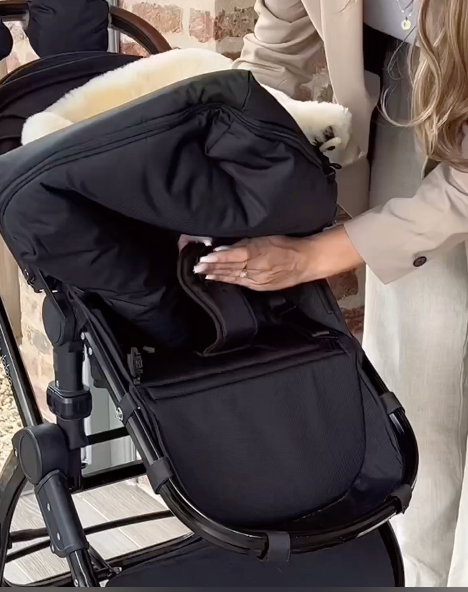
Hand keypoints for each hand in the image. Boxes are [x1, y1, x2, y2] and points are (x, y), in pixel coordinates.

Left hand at [193, 226, 363, 290]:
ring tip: (201, 272)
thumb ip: (247, 242)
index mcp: (258, 253)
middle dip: (212, 267)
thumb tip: (227, 246)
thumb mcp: (267, 237)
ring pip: (233, 276)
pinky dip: (227, 280)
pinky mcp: (261, 286)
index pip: (233, 256)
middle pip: (230, 267)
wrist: (306, 261)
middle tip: (196, 266)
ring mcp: (258, 279)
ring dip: (216, 274)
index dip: (218, 258)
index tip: (205, 257)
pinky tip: (216, 278)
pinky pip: (241, 282)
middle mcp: (256, 268)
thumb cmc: (287, 244)